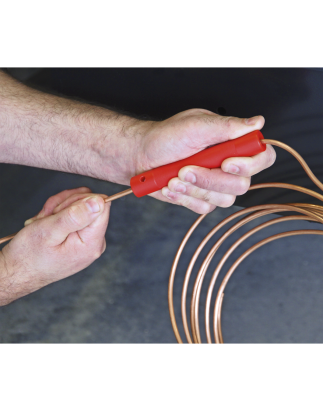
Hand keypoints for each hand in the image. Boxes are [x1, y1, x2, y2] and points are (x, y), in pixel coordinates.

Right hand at [0, 187, 109, 305]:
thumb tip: (99, 202)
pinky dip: (58, 214)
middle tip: (47, 217)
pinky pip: (75, 215)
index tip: (58, 212)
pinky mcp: (82, 238)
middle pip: (91, 204)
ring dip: (58, 209)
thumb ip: (76, 216)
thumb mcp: (49, 231)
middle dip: (65, 204)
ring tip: (44, 222)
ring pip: (80, 206)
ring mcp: (89, 241)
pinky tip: (47, 224)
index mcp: (92, 243)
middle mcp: (95, 243)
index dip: (78, 200)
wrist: (17, 271)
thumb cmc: (28, 256)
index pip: (101, 205)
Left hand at [137, 109, 275, 213]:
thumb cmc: (166, 138)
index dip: (249, 165)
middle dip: (209, 179)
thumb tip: (258, 123)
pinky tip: (171, 186)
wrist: (141, 157)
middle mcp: (229, 166)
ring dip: (194, 188)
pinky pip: (204, 207)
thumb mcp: (195, 126)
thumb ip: (226, 126)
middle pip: (242, 185)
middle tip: (185, 168)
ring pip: (223, 200)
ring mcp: (216, 185)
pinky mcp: (202, 199)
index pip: (262, 157)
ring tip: (174, 177)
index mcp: (232, 144)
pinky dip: (184, 198)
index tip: (225, 162)